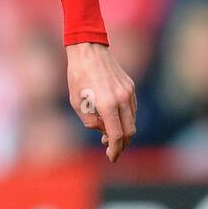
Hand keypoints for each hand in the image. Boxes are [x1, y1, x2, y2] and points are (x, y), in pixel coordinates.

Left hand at [66, 42, 135, 161]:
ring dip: (123, 131)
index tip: (111, 157)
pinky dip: (125, 118)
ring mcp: (129, 92)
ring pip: (132, 120)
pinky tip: (113, 119)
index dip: (115, 150)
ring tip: (108, 135)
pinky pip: (132, 108)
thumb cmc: (77, 77)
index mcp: (108, 105)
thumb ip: (91, 122)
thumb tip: (103, 131)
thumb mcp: (77, 104)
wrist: (88, 50)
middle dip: (122, 144)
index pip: (117, 135)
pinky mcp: (131, 86)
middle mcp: (122, 99)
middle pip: (130, 131)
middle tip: (112, 151)